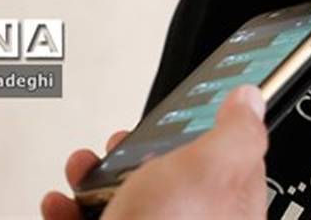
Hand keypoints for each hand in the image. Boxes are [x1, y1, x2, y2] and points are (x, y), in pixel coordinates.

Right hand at [41, 85, 269, 219]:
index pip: (229, 161)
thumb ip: (236, 133)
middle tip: (120, 144)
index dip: (203, 132)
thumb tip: (250, 101)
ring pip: (125, 204)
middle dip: (135, 154)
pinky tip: (61, 206)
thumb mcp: (209, 171)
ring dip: (94, 180)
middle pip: (170, 180)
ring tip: (82, 170)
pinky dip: (70, 213)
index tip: (180, 115)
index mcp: (228, 206)